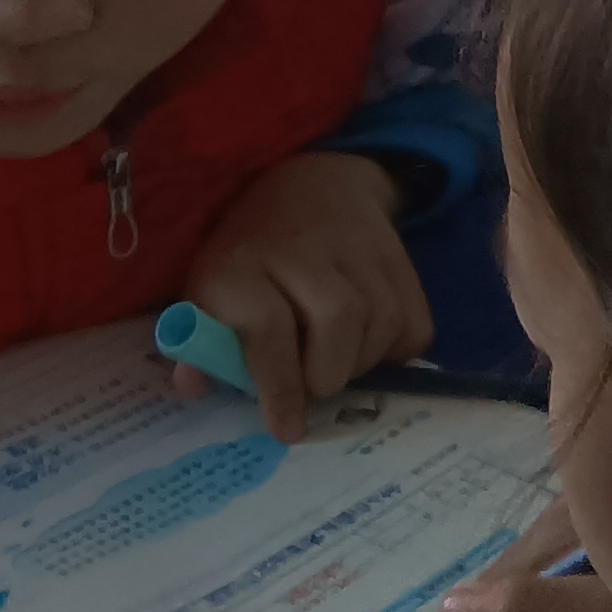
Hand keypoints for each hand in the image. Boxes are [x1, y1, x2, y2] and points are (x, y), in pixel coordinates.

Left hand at [175, 149, 430, 441]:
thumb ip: (201, 346)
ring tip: (338, 363)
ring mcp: (358, 244)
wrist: (310, 182)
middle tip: (315, 385)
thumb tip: (196, 386)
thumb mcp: (207, 291)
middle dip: (327, 373)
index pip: (268, 329)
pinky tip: (371, 345)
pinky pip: (415, 319)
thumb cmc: (248, 255)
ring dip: (362, 361)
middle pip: (338, 321)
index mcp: (240, 263)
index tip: (286, 428)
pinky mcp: (398, 252)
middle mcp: (302, 247)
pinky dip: (398, 347)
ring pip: (382, 320)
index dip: (278, 386)